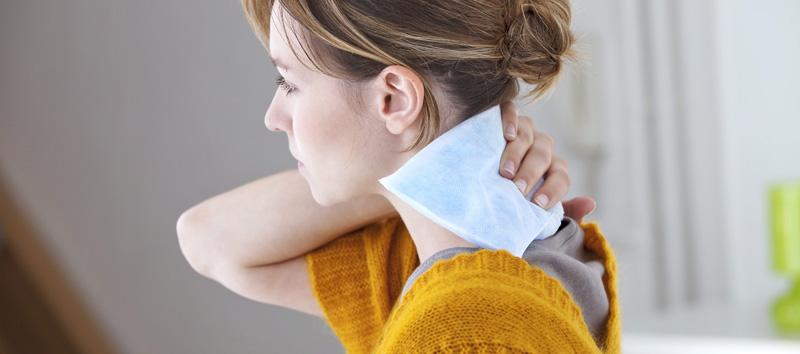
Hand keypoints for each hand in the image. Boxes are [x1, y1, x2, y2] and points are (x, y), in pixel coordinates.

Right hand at [498, 101, 595, 222]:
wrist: (479, 173)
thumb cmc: (508, 193)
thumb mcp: (532, 206)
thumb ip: (562, 209)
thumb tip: (591, 204)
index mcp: (552, 167)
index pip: (561, 176)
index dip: (553, 190)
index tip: (538, 204)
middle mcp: (540, 146)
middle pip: (542, 156)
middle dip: (530, 174)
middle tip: (518, 190)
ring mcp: (523, 128)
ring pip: (526, 136)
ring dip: (516, 155)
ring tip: (505, 173)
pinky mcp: (503, 114)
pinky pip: (510, 111)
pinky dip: (511, 121)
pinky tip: (508, 135)